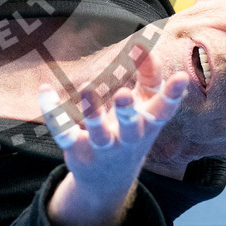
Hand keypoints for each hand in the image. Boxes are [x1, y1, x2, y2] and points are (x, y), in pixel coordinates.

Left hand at [40, 45, 187, 225]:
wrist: (107, 179)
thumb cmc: (131, 130)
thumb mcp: (145, 107)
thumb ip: (149, 77)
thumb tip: (146, 46)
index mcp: (148, 125)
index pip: (164, 110)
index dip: (172, 95)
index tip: (180, 77)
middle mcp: (128, 138)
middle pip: (132, 128)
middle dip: (128, 112)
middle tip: (122, 94)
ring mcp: (103, 147)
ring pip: (98, 133)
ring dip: (92, 113)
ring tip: (87, 89)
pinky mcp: (78, 149)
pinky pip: (64, 132)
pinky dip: (53, 112)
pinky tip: (45, 91)